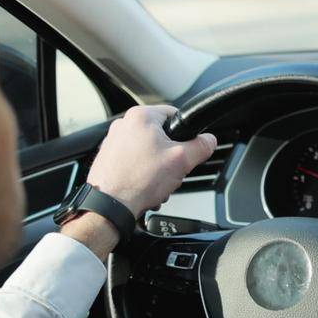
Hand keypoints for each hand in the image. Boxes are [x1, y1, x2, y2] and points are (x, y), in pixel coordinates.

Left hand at [85, 105, 216, 218]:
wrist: (111, 204)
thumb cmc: (138, 180)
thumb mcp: (182, 161)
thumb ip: (200, 147)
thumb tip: (209, 140)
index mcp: (141, 116)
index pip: (174, 114)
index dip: (186, 132)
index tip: (187, 148)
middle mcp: (124, 124)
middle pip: (161, 135)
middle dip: (170, 155)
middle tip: (170, 170)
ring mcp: (113, 141)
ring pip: (148, 151)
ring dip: (157, 167)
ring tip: (155, 181)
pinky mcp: (109, 158)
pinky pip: (134, 162)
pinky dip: (142, 173)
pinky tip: (144, 186)